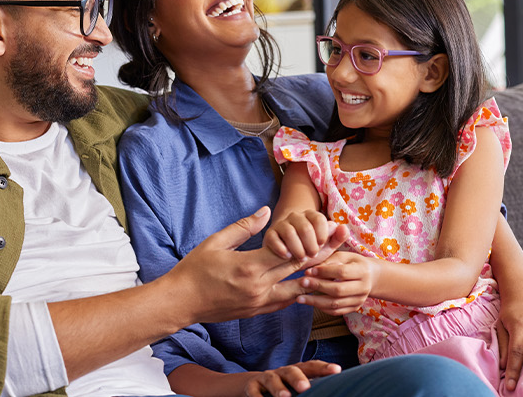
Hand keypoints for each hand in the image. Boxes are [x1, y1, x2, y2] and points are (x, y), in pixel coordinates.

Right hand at [161, 207, 346, 323]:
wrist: (180, 302)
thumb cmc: (194, 269)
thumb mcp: (216, 242)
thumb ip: (244, 227)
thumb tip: (266, 212)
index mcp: (249, 267)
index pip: (290, 252)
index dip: (312, 240)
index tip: (329, 229)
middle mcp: (259, 287)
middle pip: (299, 270)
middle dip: (322, 254)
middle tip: (341, 242)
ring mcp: (258, 303)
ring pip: (296, 290)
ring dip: (313, 278)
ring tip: (332, 267)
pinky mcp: (255, 312)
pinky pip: (283, 302)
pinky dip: (296, 292)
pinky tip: (305, 285)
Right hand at [244, 360, 340, 396]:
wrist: (253, 385)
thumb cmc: (284, 387)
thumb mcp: (296, 385)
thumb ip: (313, 386)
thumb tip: (333, 390)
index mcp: (297, 371)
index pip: (311, 366)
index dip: (323, 367)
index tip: (337, 370)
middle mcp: (282, 372)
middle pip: (291, 371)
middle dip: (298, 378)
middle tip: (306, 388)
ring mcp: (266, 378)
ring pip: (271, 380)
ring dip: (278, 388)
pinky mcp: (251, 387)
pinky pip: (253, 391)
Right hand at [264, 210, 338, 264]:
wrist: (289, 252)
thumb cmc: (310, 248)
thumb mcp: (326, 246)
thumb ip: (337, 238)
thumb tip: (343, 228)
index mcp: (311, 216)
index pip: (319, 219)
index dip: (322, 234)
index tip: (322, 245)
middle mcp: (295, 216)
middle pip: (305, 227)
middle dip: (311, 245)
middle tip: (312, 255)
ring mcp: (281, 224)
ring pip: (289, 232)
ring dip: (297, 248)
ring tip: (301, 258)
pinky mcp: (270, 234)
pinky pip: (274, 239)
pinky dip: (282, 249)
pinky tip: (288, 257)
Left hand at [296, 251, 378, 315]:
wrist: (371, 276)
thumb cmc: (352, 263)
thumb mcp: (343, 257)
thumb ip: (328, 262)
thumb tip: (309, 272)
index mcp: (362, 271)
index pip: (342, 272)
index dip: (324, 272)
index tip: (309, 271)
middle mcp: (364, 287)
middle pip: (338, 290)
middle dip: (318, 287)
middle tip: (302, 283)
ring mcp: (360, 300)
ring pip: (336, 304)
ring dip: (315, 302)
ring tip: (300, 298)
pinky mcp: (355, 308)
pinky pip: (336, 312)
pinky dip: (322, 308)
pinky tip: (310, 303)